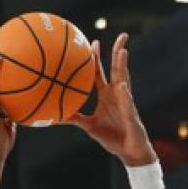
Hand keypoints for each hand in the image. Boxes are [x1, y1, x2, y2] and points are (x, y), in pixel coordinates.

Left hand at [67, 33, 156, 166]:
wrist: (130, 153)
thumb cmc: (112, 138)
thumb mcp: (89, 126)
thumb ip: (75, 118)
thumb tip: (56, 116)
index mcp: (107, 95)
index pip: (100, 73)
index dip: (96, 58)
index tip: (92, 42)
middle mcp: (118, 94)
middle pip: (117, 69)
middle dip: (117, 52)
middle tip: (119, 36)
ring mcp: (126, 102)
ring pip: (125, 80)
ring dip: (123, 66)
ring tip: (122, 51)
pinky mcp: (131, 113)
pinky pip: (127, 102)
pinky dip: (124, 94)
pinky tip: (122, 86)